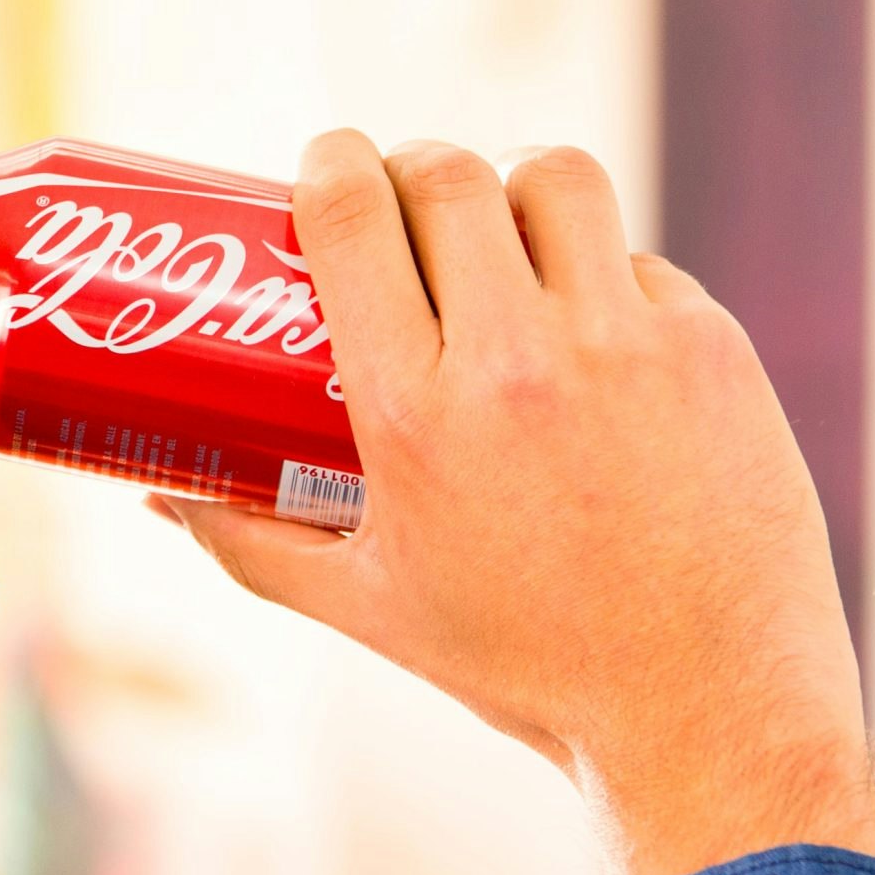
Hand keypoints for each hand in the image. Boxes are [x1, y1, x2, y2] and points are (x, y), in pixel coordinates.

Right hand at [148, 132, 874, 874]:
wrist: (708, 714)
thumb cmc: (527, 665)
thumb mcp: (371, 607)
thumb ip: (253, 540)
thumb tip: (162, 492)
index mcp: (413, 417)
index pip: (355, 218)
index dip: (332, 162)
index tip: (327, 160)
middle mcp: (516, 364)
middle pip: (449, 176)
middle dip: (414, 167)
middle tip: (408, 196)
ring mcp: (625, 348)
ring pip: (557, 180)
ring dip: (515, 186)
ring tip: (505, 226)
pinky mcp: (712, 351)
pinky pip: (642, 260)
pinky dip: (606, 274)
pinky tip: (593, 326)